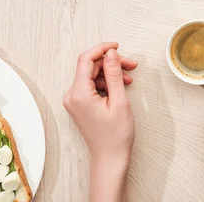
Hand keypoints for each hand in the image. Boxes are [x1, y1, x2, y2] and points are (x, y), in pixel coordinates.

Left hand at [63, 42, 137, 201]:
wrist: (110, 158)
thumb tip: (111, 53)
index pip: (86, 59)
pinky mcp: (79, 104)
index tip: (118, 46)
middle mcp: (72, 95)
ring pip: (91, 75)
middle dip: (110, 62)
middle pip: (89, 66)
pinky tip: (120, 86)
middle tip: (131, 64)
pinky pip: (91, 85)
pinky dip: (105, 82)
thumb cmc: (116, 135)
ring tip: (129, 78)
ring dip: (109, 72)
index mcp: (79, 93)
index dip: (102, 49)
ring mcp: (74, 100)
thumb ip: (114, 74)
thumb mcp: (119, 101)